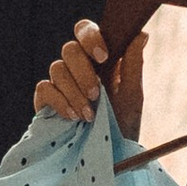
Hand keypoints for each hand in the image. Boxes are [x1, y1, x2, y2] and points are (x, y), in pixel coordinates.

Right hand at [35, 17, 141, 131]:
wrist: (106, 154)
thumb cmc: (122, 122)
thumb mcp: (132, 96)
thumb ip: (134, 64)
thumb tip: (141, 34)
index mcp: (97, 58)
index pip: (86, 31)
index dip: (90, 37)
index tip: (103, 56)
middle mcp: (76, 66)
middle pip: (70, 49)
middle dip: (83, 71)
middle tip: (97, 93)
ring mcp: (60, 82)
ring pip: (57, 68)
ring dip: (75, 92)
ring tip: (89, 115)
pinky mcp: (46, 100)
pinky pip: (45, 88)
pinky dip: (59, 101)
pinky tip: (72, 117)